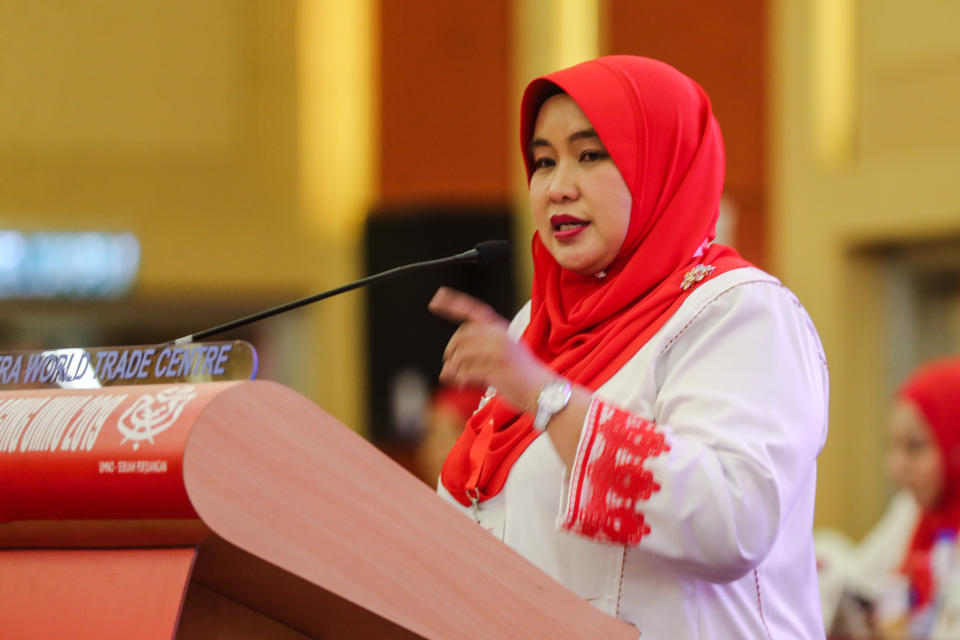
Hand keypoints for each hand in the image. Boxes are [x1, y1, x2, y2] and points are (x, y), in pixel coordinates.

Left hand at [429, 287, 553, 412]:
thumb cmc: (522, 376)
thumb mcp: (504, 355)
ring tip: (453, 378)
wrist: (544, 391)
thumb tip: (447, 367)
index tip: (437, 298)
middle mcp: (499, 336)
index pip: (474, 310)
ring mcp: (497, 351)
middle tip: (447, 363)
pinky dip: (460, 379)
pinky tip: (462, 384)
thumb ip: (478, 355)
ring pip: (460, 355)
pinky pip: (465, 371)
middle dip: (450, 350)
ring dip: (452, 368)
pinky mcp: (494, 368)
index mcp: (501, 329)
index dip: (454, 303)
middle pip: (461, 336)